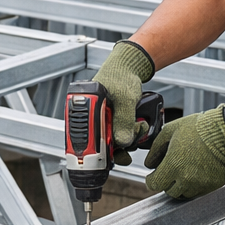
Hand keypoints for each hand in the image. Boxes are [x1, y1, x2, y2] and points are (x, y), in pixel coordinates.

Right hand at [91, 41, 154, 161]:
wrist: (129, 67)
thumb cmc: (121, 75)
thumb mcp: (125, 99)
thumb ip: (124, 121)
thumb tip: (122, 142)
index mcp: (85, 109)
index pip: (85, 138)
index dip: (97, 152)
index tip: (110, 158)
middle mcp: (90, 117)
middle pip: (100, 144)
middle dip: (118, 146)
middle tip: (132, 140)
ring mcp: (101, 120)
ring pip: (111, 141)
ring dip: (127, 140)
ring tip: (139, 126)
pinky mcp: (111, 122)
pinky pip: (117, 135)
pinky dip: (128, 135)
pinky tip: (137, 127)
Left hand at [144, 107, 224, 199]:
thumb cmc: (199, 128)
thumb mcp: (171, 131)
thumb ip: (156, 148)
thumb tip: (150, 163)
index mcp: (173, 165)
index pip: (155, 184)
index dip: (152, 180)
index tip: (153, 176)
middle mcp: (186, 179)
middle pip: (169, 191)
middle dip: (167, 182)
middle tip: (171, 171)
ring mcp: (200, 184)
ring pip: (184, 194)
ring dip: (181, 185)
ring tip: (185, 171)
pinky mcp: (212, 186)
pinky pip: (198, 192)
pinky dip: (195, 186)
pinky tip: (197, 172)